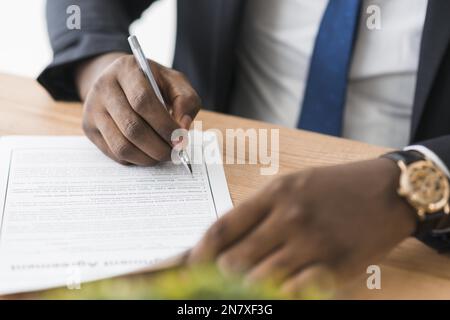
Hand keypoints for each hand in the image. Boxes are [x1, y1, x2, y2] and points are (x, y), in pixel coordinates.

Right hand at [76, 52, 200, 164]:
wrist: (120, 81)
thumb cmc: (154, 83)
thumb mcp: (174, 82)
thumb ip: (186, 101)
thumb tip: (183, 128)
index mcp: (126, 69)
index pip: (142, 100)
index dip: (164, 124)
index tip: (180, 137)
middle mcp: (103, 86)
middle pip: (132, 127)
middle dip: (159, 146)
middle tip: (175, 152)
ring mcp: (93, 108)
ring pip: (122, 145)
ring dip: (148, 157)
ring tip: (164, 155)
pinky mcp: (89, 128)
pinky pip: (114, 153)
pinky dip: (136, 159)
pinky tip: (148, 153)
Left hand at [188, 158, 416, 296]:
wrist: (388, 191)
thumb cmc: (335, 187)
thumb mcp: (292, 185)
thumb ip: (258, 211)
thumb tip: (222, 239)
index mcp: (276, 194)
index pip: (224, 227)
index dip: (200, 251)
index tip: (189, 266)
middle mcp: (290, 218)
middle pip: (235, 260)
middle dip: (222, 274)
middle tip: (222, 277)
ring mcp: (313, 244)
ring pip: (260, 280)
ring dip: (249, 287)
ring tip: (253, 282)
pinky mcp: (337, 266)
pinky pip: (296, 291)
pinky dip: (283, 294)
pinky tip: (282, 288)